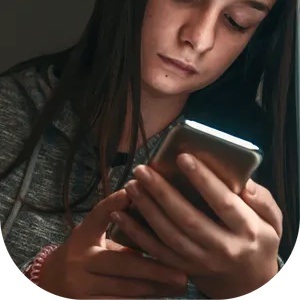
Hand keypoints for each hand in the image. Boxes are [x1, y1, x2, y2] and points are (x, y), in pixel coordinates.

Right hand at [38, 189, 186, 299]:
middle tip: (182, 274)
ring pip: (124, 290)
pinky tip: (161, 297)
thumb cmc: (85, 250)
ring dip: (155, 290)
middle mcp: (79, 259)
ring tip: (180, 287)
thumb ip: (121, 228)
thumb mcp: (95, 234)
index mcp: (83, 234)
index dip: (114, 204)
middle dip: (155, 269)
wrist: (51, 279)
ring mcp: (79, 286)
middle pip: (122, 264)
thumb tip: (157, 214)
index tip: (132, 193)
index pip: (99, 214)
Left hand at [110, 154, 281, 299]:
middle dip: (162, 193)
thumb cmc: (259, 241)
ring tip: (132, 185)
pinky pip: (156, 252)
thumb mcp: (273, 221)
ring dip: (147, 210)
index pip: (223, 202)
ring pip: (168, 235)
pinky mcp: (183, 268)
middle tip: (143, 169)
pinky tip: (121, 214)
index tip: (183, 157)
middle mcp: (222, 248)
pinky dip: (136, 234)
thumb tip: (242, 181)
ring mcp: (200, 261)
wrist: (249, 284)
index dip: (203, 179)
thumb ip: (262, 200)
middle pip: (188, 219)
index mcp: (247, 231)